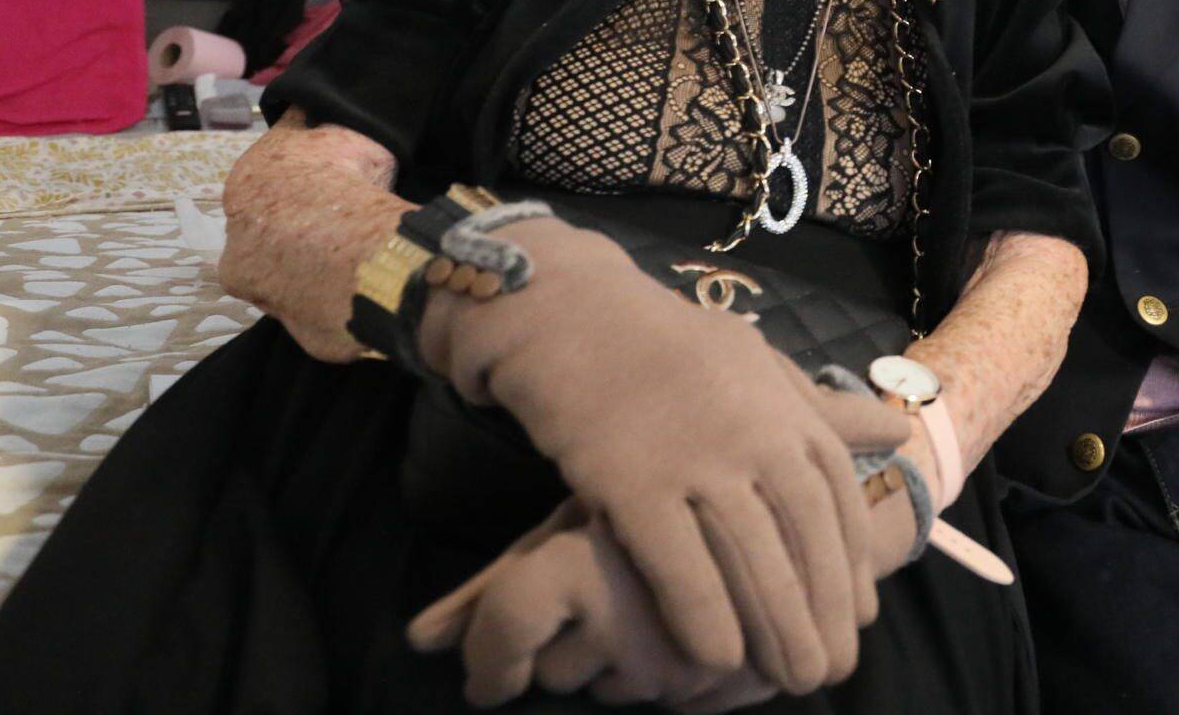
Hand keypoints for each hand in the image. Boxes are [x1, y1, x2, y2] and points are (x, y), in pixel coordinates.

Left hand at [409, 499, 780, 711]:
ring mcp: (682, 648)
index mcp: (582, 557)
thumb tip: (417, 642)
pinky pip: (663, 704)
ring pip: (607, 693)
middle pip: (552, 671)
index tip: (488, 682)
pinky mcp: (730, 676)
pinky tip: (678, 632)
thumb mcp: (567, 529)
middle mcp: (632, 610)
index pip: (507, 627)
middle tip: (604, 596)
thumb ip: (493, 588)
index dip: (488, 661)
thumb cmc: (644, 500)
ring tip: (647, 606)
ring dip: (614, 666)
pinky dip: (660, 680)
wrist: (762, 486)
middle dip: (565, 650)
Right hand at [417, 220, 912, 693]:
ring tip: (792, 678)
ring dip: (778, 627)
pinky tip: (718, 658)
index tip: (859, 618)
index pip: (837, 501)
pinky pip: (679, 563)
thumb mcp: (759, 365)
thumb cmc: (669, 348)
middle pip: (805, 537)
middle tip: (833, 671)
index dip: (851, 565)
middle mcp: (753, 435)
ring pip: (751, 558)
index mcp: (787, 409)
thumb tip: (896, 430)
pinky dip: (704, 613)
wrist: (573, 317)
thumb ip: (823, 410)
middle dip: (825, 609)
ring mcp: (695, 458)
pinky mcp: (633, 483)